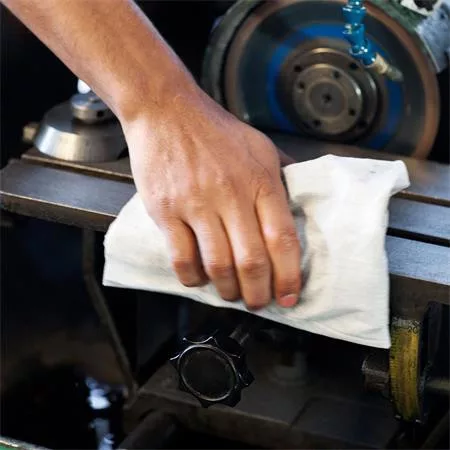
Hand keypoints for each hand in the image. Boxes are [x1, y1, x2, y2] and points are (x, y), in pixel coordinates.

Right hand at [123, 90, 300, 309]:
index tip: (289, 296)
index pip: (283, 239)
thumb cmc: (214, 130)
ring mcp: (196, 203)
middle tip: (259, 302)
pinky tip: (198, 279)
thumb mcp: (260, 146)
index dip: (289, 276)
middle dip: (258, 293)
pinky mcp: (166, 210)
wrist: (166, 110)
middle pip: (252, 261)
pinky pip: (181, 258)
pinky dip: (192, 278)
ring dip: (226, 291)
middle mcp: (231, 194)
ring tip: (230, 294)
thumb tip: (303, 203)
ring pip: (218, 265)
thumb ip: (283, 176)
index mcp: (260, 180)